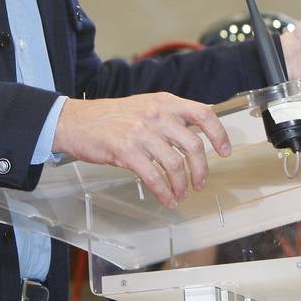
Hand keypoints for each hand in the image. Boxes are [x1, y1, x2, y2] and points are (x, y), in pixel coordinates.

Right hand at [51, 93, 231, 207]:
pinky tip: (166, 199)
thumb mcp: (144, 106)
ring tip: (180, 194)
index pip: (203, 114)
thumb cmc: (110, 117)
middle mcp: (156, 115)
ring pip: (175, 164)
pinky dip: (164, 192)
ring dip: (182, 185)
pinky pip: (154, 177)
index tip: (224, 151)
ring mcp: (141, 133)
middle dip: (201, 169)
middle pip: (193, 145)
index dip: (218, 134)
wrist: (76, 121)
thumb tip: (194, 137)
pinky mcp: (127, 151)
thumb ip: (169, 117)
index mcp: (164, 102)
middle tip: (199, 182)